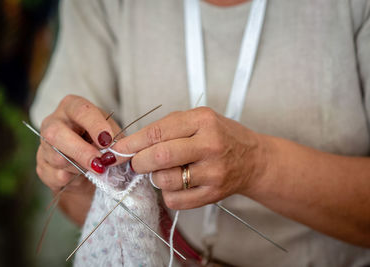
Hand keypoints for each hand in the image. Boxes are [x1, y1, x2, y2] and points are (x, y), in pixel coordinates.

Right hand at [36, 95, 120, 194]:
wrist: (91, 167)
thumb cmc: (102, 143)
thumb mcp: (112, 136)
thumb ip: (112, 142)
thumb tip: (110, 154)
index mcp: (72, 107)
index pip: (80, 111)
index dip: (95, 125)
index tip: (107, 140)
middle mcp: (53, 122)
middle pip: (56, 134)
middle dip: (81, 151)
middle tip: (100, 163)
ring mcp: (44, 144)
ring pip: (57, 158)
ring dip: (80, 168)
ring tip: (95, 169)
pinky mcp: (42, 166)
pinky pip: (55, 176)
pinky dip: (73, 180)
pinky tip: (82, 176)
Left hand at [113, 107, 267, 209]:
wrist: (253, 159)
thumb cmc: (221, 136)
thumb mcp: (199, 120)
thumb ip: (168, 128)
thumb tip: (131, 145)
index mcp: (203, 120)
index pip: (158, 132)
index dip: (132, 142)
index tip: (116, 150)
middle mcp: (210, 145)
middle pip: (160, 156)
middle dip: (138, 162)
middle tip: (135, 163)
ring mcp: (213, 172)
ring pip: (165, 180)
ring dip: (155, 178)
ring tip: (164, 171)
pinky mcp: (213, 194)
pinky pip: (175, 200)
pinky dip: (168, 194)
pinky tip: (177, 184)